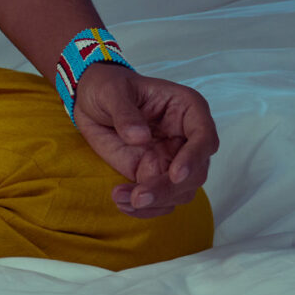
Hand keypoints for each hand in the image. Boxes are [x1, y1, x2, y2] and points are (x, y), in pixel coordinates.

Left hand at [73, 65, 217, 216]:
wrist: (89, 100)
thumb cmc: (107, 86)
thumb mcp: (111, 91)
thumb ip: (125, 113)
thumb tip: (140, 137)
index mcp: (187, 109)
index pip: (204, 137)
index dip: (194, 158)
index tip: (175, 175)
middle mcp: (186, 138)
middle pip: (195, 173)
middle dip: (169, 189)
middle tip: (139, 196)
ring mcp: (173, 159)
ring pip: (180, 191)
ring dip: (155, 202)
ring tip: (122, 198)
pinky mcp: (155, 174)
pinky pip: (161, 200)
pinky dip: (145, 208)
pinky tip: (123, 204)